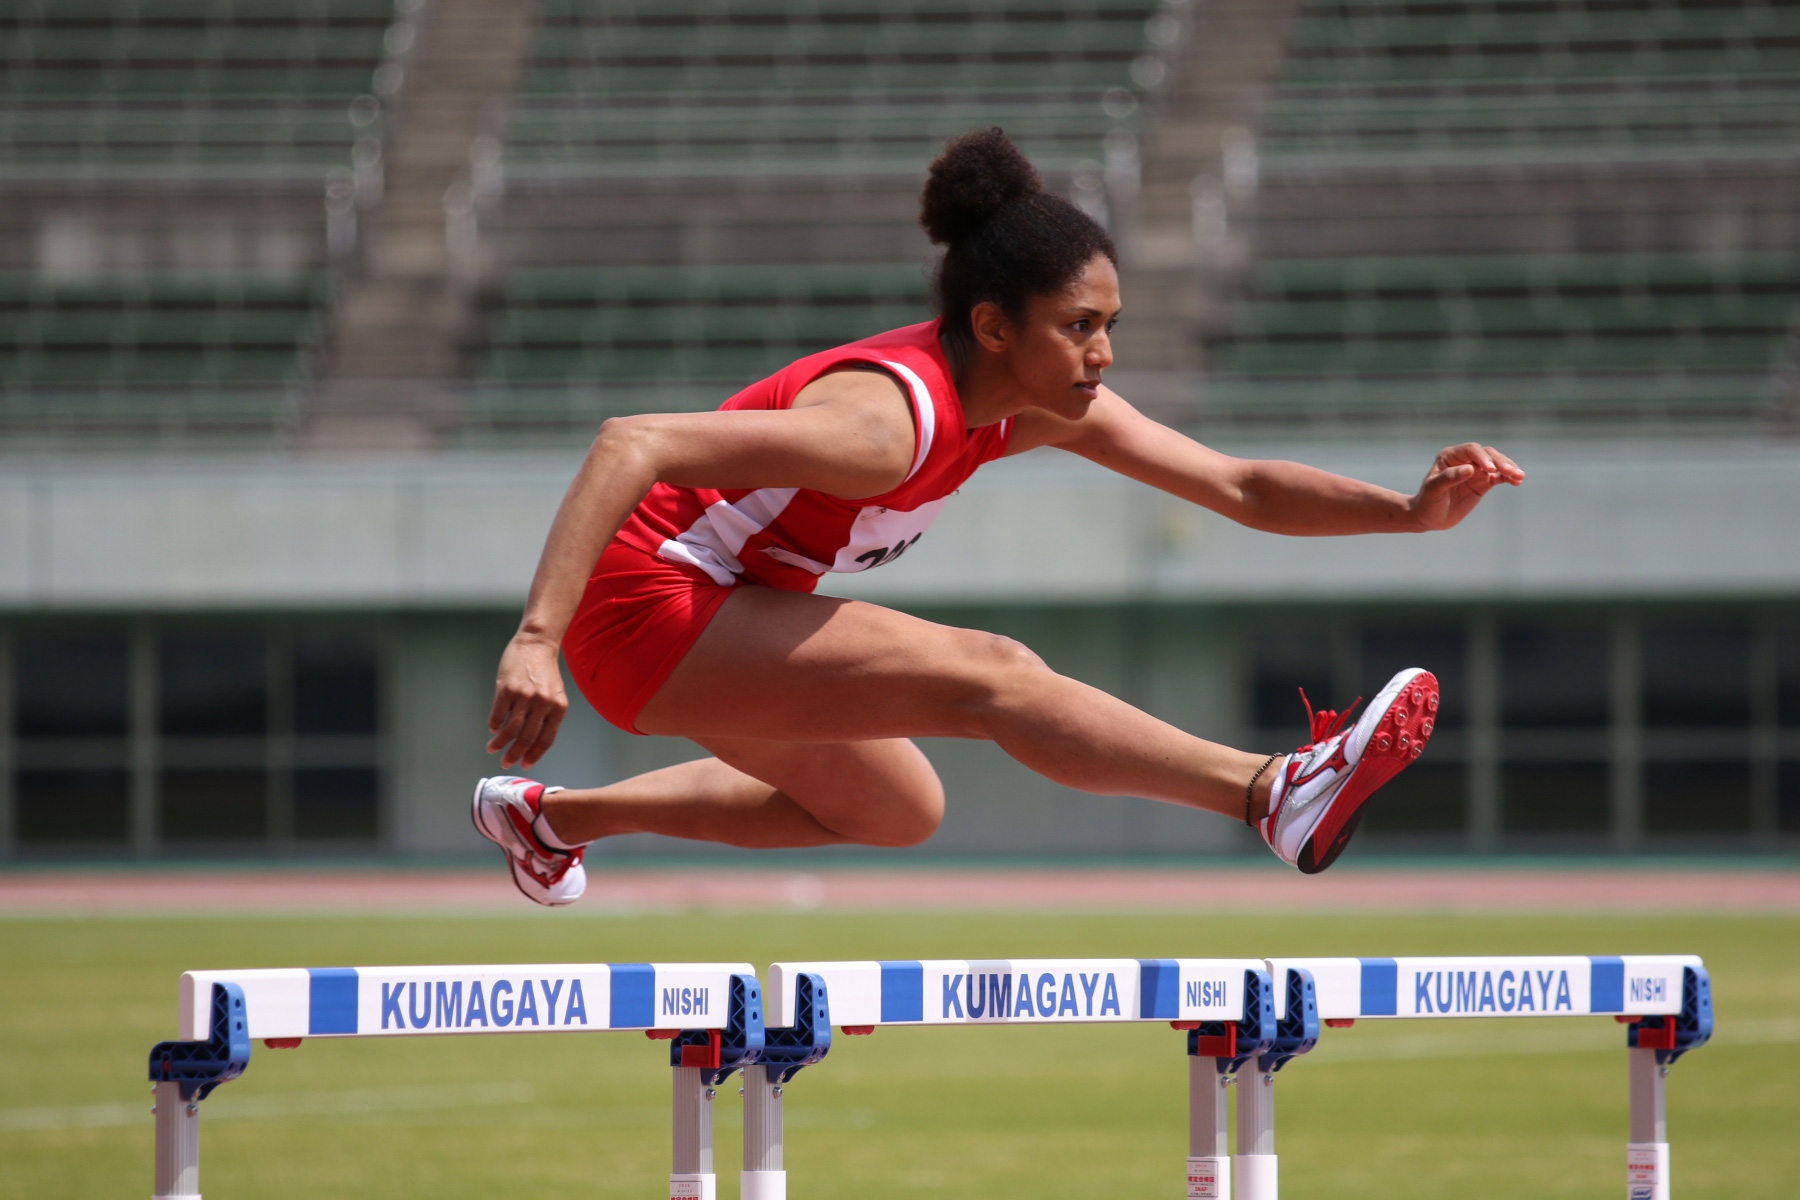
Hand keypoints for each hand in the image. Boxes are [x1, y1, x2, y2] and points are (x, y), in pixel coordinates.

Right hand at [487, 634, 568, 769]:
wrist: (536, 643)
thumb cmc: (544, 670)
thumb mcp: (554, 693)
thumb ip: (546, 715)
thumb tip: (531, 740)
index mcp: (558, 707)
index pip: (546, 739)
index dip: (535, 755)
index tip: (525, 764)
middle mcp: (543, 703)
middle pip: (527, 738)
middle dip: (515, 754)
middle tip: (506, 763)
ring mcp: (525, 696)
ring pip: (511, 729)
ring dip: (500, 743)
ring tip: (493, 748)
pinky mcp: (507, 688)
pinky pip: (498, 714)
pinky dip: (494, 725)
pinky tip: (492, 729)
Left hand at [1409, 443, 1523, 530]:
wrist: (1428, 517)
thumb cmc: (1427, 502)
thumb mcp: (1434, 490)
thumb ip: (1450, 478)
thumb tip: (1469, 468)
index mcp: (1450, 456)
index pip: (1471, 450)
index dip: (1482, 457)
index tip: (1490, 469)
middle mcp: (1464, 460)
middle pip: (1487, 455)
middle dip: (1500, 462)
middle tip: (1511, 472)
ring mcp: (1475, 471)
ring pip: (1496, 464)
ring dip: (1508, 469)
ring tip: (1519, 476)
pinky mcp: (1482, 483)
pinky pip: (1498, 477)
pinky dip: (1508, 478)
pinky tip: (1517, 481)